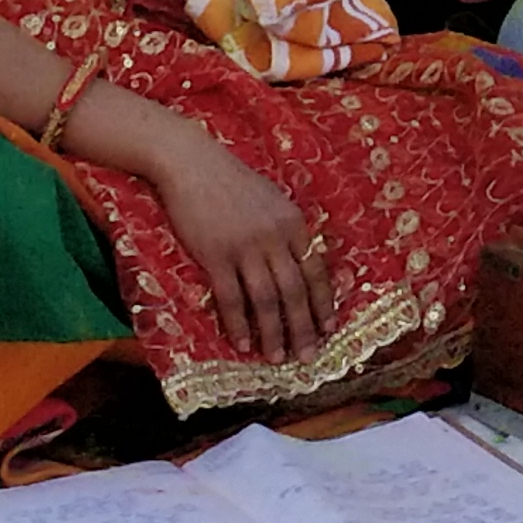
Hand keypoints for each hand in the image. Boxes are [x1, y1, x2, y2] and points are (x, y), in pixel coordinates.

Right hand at [141, 118, 328, 361]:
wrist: (193, 163)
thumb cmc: (232, 183)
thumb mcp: (272, 201)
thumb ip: (286, 231)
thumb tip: (300, 265)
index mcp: (294, 223)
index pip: (316, 271)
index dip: (324, 303)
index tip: (330, 329)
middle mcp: (275, 237)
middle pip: (295, 291)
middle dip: (304, 328)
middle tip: (308, 357)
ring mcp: (245, 247)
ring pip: (267, 300)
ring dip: (273, 334)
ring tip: (277, 359)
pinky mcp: (216, 255)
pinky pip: (231, 298)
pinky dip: (239, 324)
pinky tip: (243, 344)